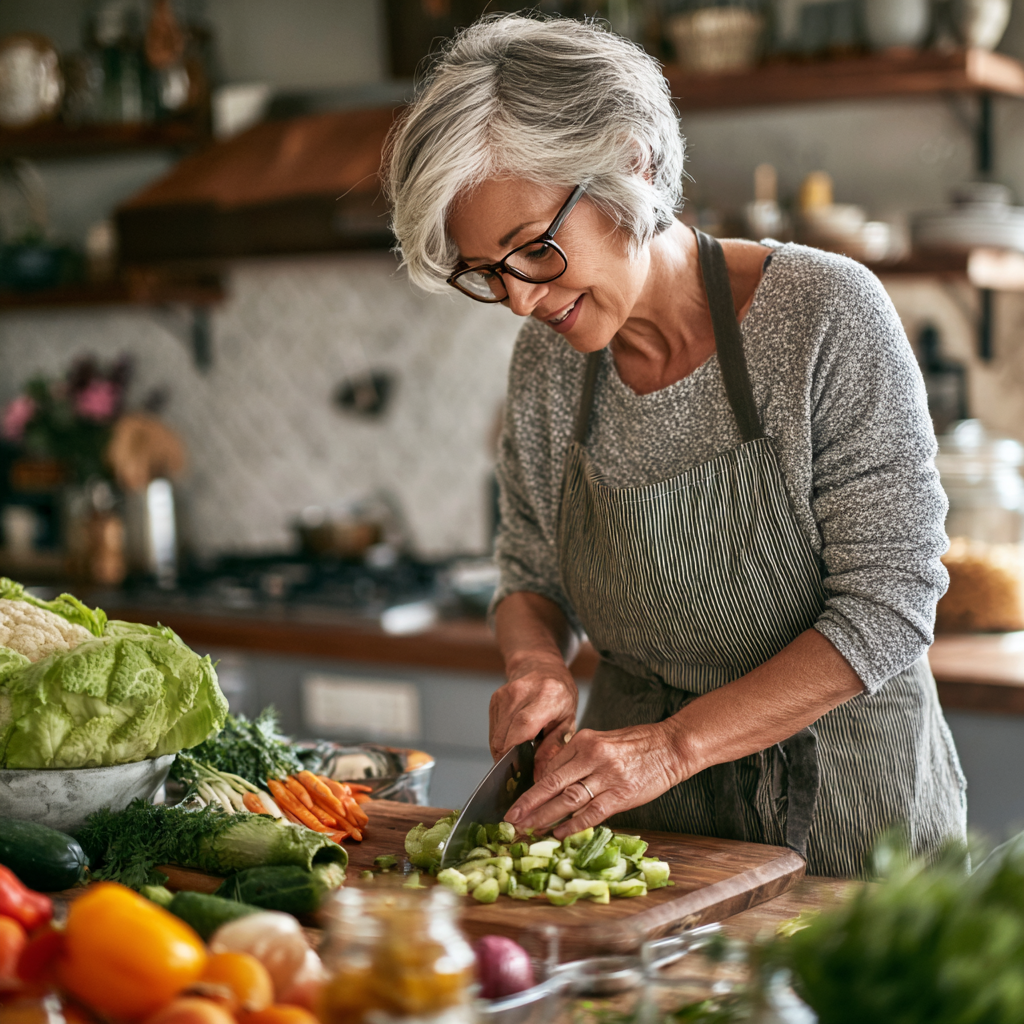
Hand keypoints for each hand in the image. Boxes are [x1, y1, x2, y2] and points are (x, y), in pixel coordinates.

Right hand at [489, 656, 577, 774]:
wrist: (541, 665)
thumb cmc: (560, 692)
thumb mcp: (568, 719)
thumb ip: (554, 748)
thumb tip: (539, 774)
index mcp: (547, 696)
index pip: (524, 725)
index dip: (517, 750)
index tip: (519, 769)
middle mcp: (522, 692)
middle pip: (505, 734)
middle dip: (510, 758)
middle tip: (521, 769)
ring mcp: (505, 694)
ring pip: (496, 735)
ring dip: (504, 751)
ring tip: (519, 753)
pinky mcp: (495, 699)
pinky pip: (494, 730)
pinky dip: (502, 740)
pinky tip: (514, 740)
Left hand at [503, 722, 687, 838]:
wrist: (671, 746)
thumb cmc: (636, 745)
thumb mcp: (602, 742)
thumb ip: (578, 759)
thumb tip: (553, 782)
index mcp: (583, 741)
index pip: (550, 768)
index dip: (531, 789)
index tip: (517, 804)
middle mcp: (592, 756)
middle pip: (551, 784)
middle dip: (528, 804)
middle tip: (510, 820)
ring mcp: (607, 775)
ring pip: (567, 800)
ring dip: (545, 817)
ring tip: (528, 831)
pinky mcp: (622, 794)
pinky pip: (591, 813)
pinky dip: (573, 825)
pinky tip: (560, 834)